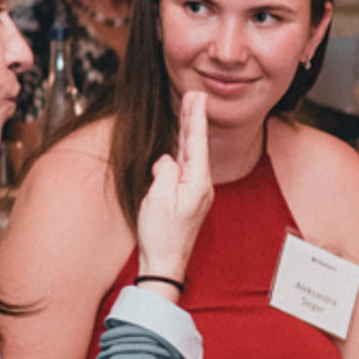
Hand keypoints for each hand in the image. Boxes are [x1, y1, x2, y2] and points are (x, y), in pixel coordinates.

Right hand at [132, 90, 214, 281]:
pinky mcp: (185, 198)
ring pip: (189, 154)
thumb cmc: (161, 235)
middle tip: (194, 95)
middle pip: (195, 144)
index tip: (197, 97)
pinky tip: (179, 142)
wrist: (165, 264)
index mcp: (197, 182)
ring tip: (188, 110)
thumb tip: (167, 161)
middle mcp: (200, 185)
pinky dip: (181, 149)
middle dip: (193, 118)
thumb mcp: (158, 198)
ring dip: (188, 131)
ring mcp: (194, 192)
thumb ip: (165, 172)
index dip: (195, 118)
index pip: (196, 142)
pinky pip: (183, 167)